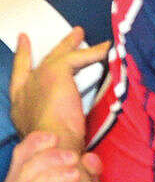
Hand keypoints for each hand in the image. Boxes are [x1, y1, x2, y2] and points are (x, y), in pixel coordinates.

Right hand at [10, 29, 109, 148]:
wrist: (53, 144)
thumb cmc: (53, 149)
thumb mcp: (51, 136)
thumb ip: (58, 128)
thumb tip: (78, 137)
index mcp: (20, 106)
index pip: (19, 78)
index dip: (22, 60)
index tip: (23, 42)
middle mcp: (25, 90)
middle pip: (37, 63)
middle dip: (45, 49)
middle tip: (39, 35)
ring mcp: (38, 79)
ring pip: (57, 56)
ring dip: (70, 44)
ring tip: (79, 32)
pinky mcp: (55, 73)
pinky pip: (78, 57)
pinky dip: (93, 52)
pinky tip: (107, 47)